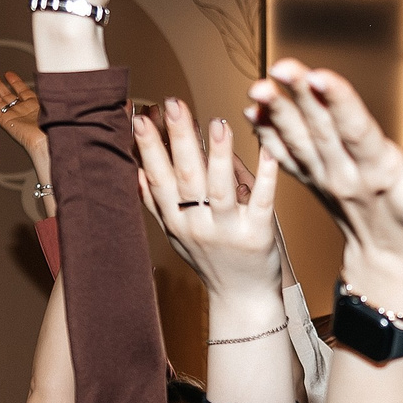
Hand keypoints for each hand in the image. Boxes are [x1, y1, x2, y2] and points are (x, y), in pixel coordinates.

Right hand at [0, 69, 48, 178]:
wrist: (47, 137)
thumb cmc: (52, 122)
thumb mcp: (49, 100)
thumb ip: (45, 89)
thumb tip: (45, 79)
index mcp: (34, 105)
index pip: (21, 90)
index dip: (14, 81)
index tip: (8, 74)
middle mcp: (23, 111)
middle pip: (6, 94)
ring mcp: (13, 116)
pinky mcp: (5, 122)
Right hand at [137, 98, 281, 308]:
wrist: (243, 299)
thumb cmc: (210, 260)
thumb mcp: (175, 234)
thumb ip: (156, 202)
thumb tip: (134, 167)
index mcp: (176, 221)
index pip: (157, 179)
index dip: (148, 148)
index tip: (140, 116)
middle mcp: (197, 227)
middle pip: (185, 177)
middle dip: (178, 139)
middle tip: (174, 104)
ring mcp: (228, 232)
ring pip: (220, 189)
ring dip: (218, 155)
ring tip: (217, 122)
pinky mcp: (259, 236)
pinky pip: (262, 202)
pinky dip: (265, 175)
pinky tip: (268, 149)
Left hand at [250, 59, 402, 299]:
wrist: (390, 256)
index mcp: (379, 172)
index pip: (356, 131)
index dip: (338, 101)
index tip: (320, 76)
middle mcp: (345, 174)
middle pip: (320, 128)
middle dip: (300, 96)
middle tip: (281, 68)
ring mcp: (324, 178)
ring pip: (298, 140)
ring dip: (276, 112)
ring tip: (258, 88)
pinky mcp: (311, 181)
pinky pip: (284, 157)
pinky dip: (267, 136)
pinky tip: (252, 113)